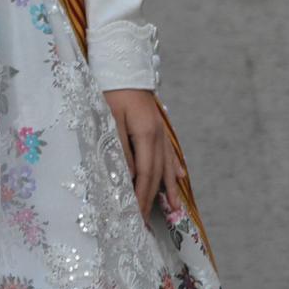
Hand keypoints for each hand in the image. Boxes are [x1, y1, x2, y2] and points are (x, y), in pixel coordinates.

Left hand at [103, 87, 184, 217]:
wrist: (124, 66)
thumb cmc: (112, 92)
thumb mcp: (110, 120)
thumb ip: (120, 149)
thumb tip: (126, 177)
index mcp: (146, 135)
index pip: (144, 175)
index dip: (140, 198)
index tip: (135, 217)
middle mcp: (157, 136)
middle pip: (156, 174)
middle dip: (151, 200)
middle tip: (145, 222)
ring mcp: (160, 131)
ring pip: (166, 165)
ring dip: (169, 189)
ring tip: (174, 209)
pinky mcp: (156, 127)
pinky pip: (168, 152)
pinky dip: (173, 168)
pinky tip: (178, 177)